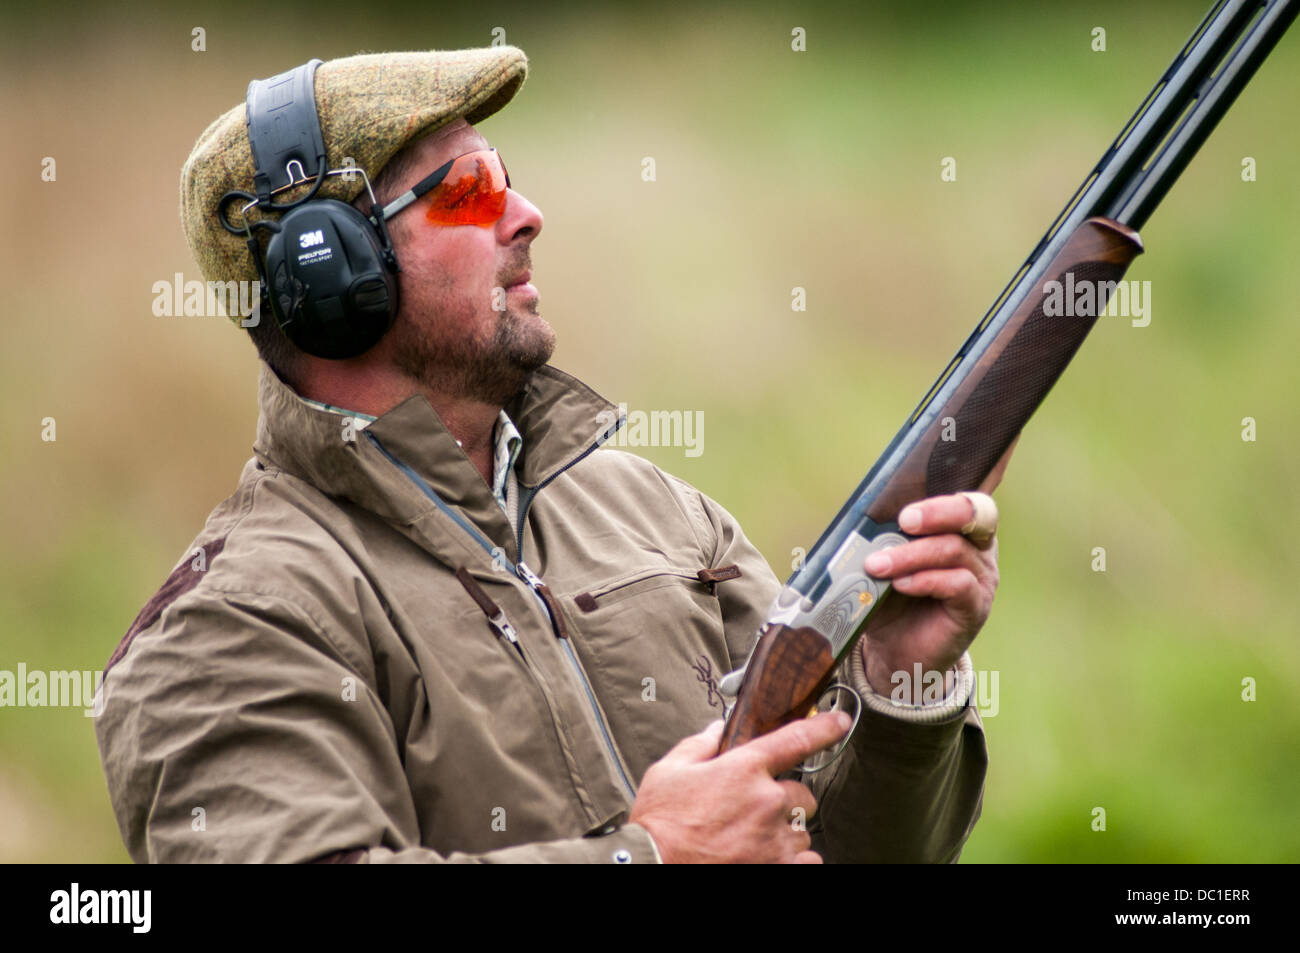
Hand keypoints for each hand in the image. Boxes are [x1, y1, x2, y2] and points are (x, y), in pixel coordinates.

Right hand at [629, 712, 850, 863]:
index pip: (796, 739)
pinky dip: (794, 861)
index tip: (840, 722)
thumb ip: (699, 746)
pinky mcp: (778, 869)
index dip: (824, 727)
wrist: (652, 866)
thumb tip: (718, 730)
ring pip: (803, 830)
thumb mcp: (669, 771)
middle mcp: (767, 802)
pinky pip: (808, 861)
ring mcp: (775, 840)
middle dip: (785, 801)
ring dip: (786, 833)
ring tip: (753, 840)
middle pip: (803, 795)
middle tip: (756, 812)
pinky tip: (768, 858)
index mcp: (743, 770)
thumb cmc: (659, 824)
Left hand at [857, 439, 1015, 698]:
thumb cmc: (885, 594)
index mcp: (957, 522)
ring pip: (954, 549)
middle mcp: (977, 543)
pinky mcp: (974, 607)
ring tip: (877, 565)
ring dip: (911, 555)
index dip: (998, 456)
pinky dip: (925, 580)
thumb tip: (856, 515)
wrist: (892, 652)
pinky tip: (901, 585)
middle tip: (903, 519)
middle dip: (939, 509)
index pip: (982, 481)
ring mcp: (980, 575)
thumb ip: (876, 531)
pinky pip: (957, 584)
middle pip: (976, 510)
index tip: (1005, 430)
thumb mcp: (876, 555)